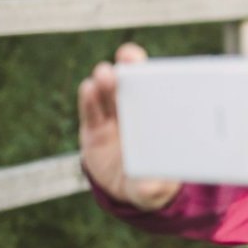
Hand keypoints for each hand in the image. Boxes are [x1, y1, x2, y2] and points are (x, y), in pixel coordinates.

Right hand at [78, 42, 180, 211]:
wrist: (131, 190)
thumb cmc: (155, 180)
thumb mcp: (158, 187)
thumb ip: (154, 186)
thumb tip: (149, 185)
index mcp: (159, 118)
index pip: (157, 88)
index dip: (154, 72)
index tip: (154, 63)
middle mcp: (136, 112)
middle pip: (131, 83)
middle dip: (129, 67)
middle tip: (128, 57)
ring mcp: (114, 118)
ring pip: (109, 93)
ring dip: (107, 81)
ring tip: (104, 75)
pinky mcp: (94, 129)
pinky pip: (91, 111)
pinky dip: (89, 99)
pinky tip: (88, 88)